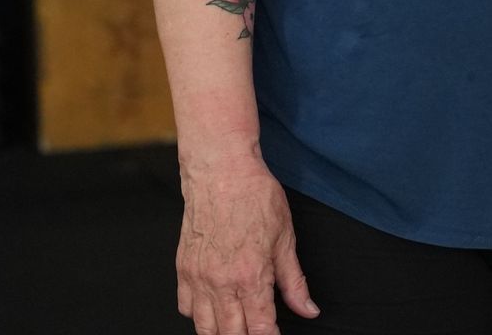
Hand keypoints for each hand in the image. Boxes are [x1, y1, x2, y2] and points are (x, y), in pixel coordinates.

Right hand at [176, 154, 317, 333]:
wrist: (222, 173)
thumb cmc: (255, 198)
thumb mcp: (286, 239)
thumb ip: (295, 281)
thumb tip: (308, 309)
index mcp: (250, 276)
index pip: (259, 328)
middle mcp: (220, 283)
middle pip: (230, 334)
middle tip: (258, 330)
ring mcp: (197, 278)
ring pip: (204, 327)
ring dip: (222, 332)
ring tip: (237, 327)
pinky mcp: (183, 270)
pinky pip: (186, 308)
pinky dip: (199, 315)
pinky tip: (215, 308)